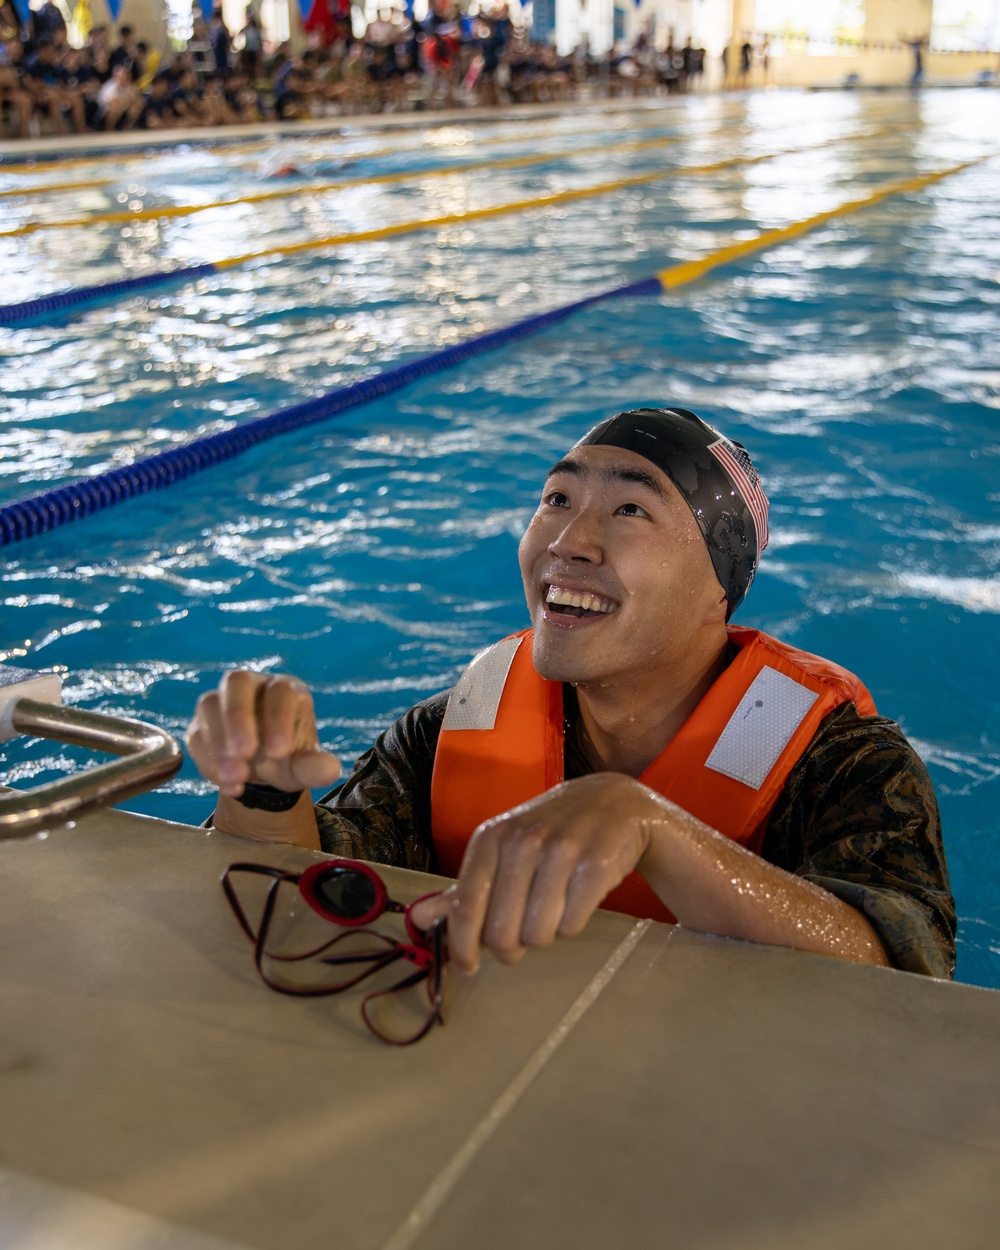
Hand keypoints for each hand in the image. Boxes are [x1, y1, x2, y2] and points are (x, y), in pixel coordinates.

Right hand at [186, 670, 341, 797]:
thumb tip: (331, 771)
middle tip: (244, 753)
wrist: (262, 771)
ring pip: (210, 704)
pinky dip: (208, 759)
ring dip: (219, 742)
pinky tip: (228, 784)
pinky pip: (196, 733)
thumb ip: (316, 767)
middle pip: (237, 682)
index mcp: (285, 689)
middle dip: (238, 716)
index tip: (278, 752)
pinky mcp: (202, 722)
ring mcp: (222, 701)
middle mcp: (252, 686)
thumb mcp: (305, 765)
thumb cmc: (289, 758)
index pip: (280, 691)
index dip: (277, 718)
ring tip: (236, 776)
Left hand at [411, 773, 664, 973]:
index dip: (462, 946)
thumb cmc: (550, 832)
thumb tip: (419, 918)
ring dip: (543, 934)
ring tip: (551, 909)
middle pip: (501, 932)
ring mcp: (561, 852)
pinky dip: (571, 923)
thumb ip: (463, 887)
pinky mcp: (595, 867)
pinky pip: (571, 926)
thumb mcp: (502, 849)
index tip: (466, 968)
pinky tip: (576, 898)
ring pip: (537, 935)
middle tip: (520, 938)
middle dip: (509, 947)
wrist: (615, 803)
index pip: (466, 907)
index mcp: (491, 838)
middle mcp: (522, 842)